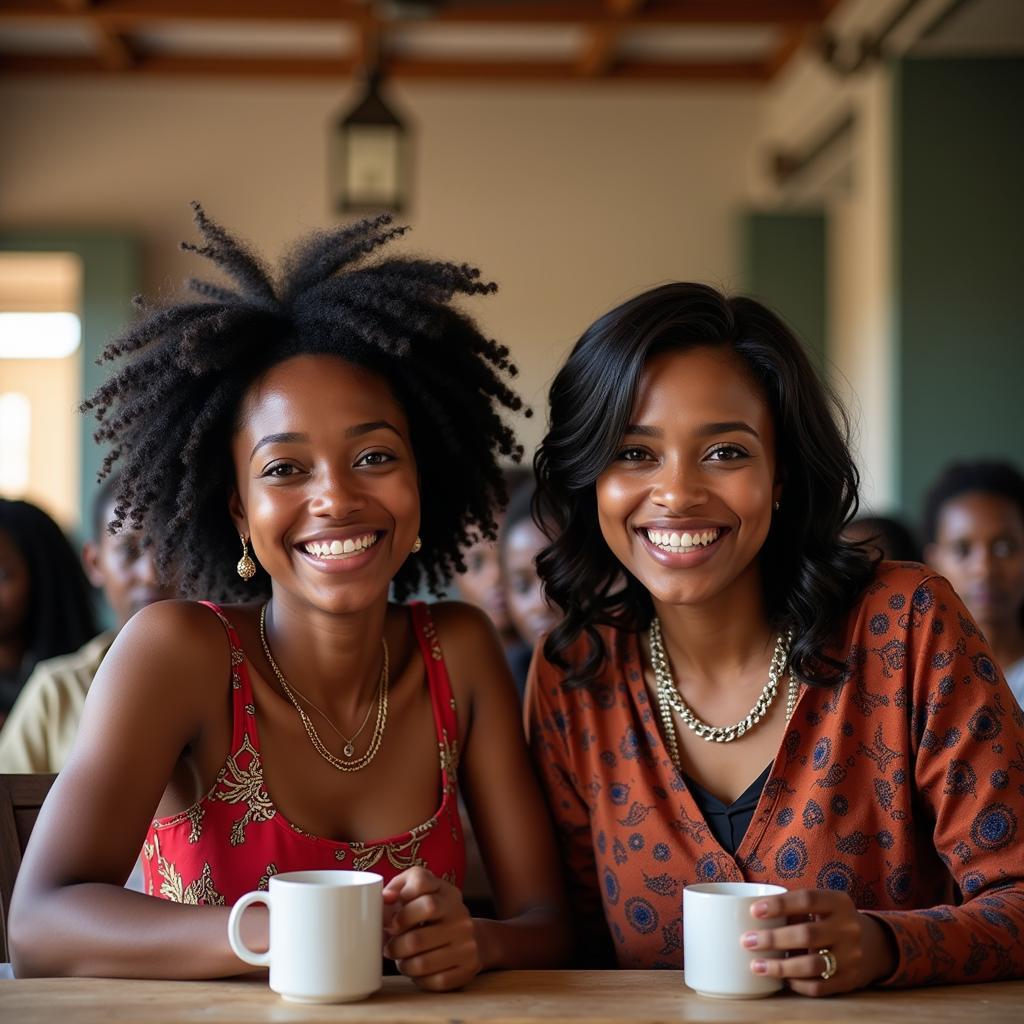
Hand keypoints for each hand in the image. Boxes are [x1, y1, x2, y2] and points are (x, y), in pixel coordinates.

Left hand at [382, 867, 481, 991]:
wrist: (472, 938)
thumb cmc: (434, 916)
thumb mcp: (420, 894)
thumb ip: (398, 889)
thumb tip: (385, 898)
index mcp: (445, 891)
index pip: (420, 884)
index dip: (399, 902)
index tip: (392, 920)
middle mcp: (459, 913)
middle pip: (417, 936)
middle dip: (396, 946)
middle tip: (390, 948)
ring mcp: (467, 941)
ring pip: (422, 963)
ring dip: (404, 965)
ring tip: (402, 960)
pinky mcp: (469, 966)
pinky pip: (435, 980)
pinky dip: (420, 979)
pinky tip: (418, 971)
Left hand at [741, 888, 897, 995]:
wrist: (873, 944)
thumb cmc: (832, 919)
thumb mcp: (823, 905)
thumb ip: (796, 907)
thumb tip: (752, 914)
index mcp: (839, 902)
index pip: (807, 899)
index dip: (779, 905)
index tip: (754, 911)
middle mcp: (849, 928)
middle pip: (807, 934)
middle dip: (773, 939)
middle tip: (747, 941)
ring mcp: (852, 957)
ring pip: (812, 965)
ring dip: (780, 967)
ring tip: (756, 966)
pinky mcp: (850, 980)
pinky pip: (818, 986)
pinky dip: (796, 984)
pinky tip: (781, 979)